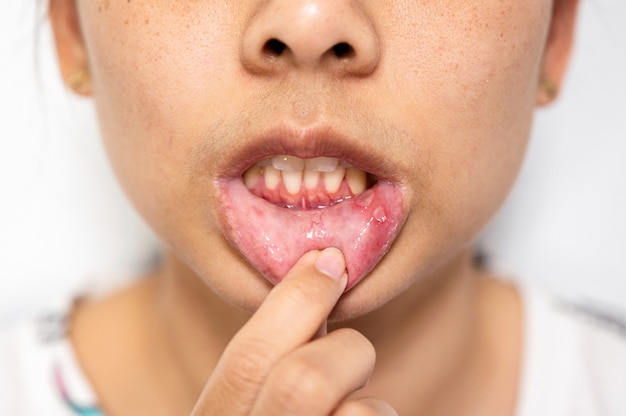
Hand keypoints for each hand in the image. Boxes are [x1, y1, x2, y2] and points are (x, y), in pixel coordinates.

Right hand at [191, 248, 396, 414]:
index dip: (294, 299)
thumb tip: (319, 276)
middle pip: (304, 381)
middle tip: (351, 357)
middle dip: (344, 352)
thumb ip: (269, 363)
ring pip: (361, 415)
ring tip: (349, 413)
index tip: (329, 261)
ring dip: (368, 405)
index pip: (247, 359)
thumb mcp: (249, 407)